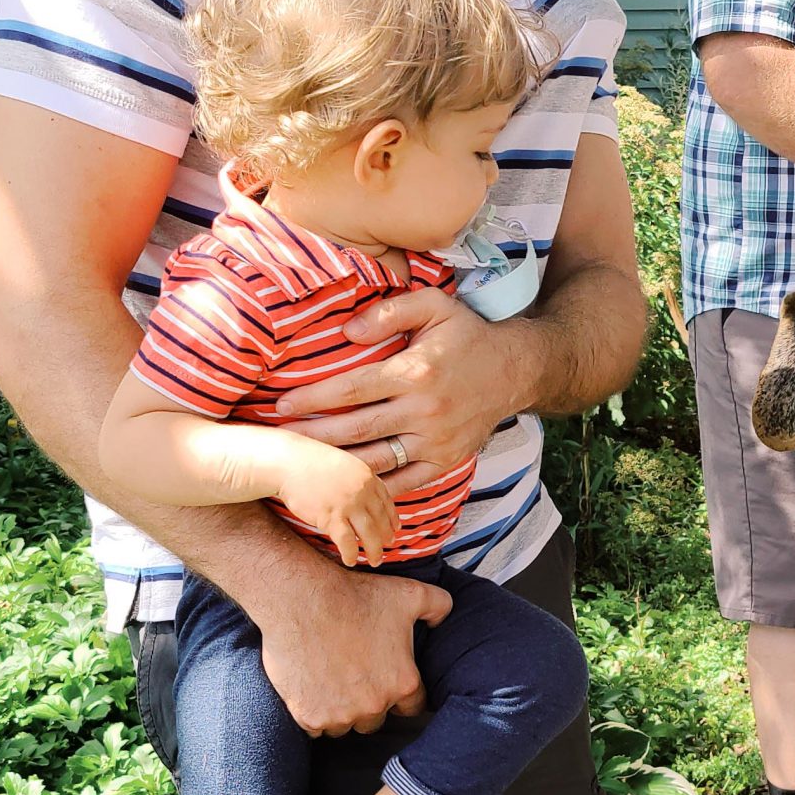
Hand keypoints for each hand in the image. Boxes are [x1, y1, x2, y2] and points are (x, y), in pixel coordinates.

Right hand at [254, 558, 450, 735]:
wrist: (301, 599)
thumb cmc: (355, 596)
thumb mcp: (409, 593)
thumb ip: (438, 605)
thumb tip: (442, 617)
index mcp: (403, 684)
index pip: (411, 706)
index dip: (399, 692)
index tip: (384, 678)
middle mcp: (374, 706)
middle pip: (375, 719)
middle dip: (367, 702)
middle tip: (353, 674)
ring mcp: (340, 715)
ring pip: (344, 726)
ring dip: (340, 710)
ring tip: (330, 680)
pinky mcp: (309, 717)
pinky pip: (315, 728)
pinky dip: (313, 713)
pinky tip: (310, 688)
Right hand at [273, 440, 399, 567]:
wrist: (288, 462)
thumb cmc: (310, 463)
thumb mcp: (343, 465)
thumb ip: (357, 481)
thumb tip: (365, 499)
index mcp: (366, 476)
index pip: (386, 502)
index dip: (392, 518)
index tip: (394, 529)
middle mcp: (362, 490)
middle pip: (380, 520)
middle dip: (385, 537)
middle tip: (387, 547)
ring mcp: (348, 504)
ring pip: (369, 534)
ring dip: (374, 551)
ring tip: (375, 561)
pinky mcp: (331, 517)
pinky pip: (347, 542)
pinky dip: (351, 554)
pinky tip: (351, 561)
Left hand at [274, 286, 523, 470]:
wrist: (514, 371)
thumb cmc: (466, 335)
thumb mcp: (433, 305)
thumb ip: (389, 311)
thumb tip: (348, 332)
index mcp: (415, 372)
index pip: (352, 389)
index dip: (313, 399)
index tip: (282, 406)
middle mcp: (425, 410)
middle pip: (356, 429)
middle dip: (313, 437)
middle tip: (279, 440)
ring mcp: (436, 440)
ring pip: (376, 460)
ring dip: (337, 465)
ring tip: (304, 465)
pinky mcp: (447, 461)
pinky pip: (405, 482)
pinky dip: (375, 488)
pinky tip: (347, 487)